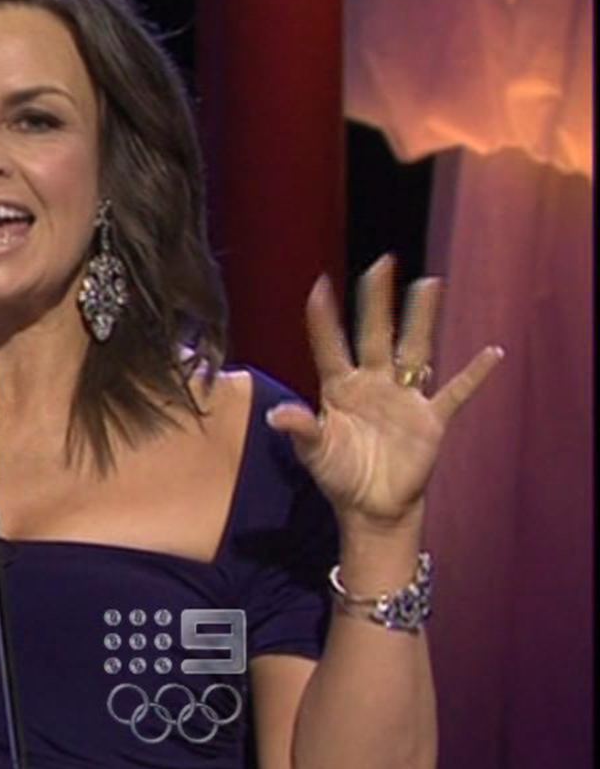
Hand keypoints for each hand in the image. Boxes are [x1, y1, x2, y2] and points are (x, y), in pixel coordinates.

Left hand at [265, 255, 502, 535]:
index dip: (324, 318)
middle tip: (382, 263)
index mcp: (340, 388)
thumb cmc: (339, 475)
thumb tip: (276, 416)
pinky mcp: (431, 419)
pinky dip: (474, 374)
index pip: (330, 345)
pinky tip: (492, 352)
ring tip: (428, 283)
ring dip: (421, 318)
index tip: (320, 284)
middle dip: (377, 300)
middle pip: (376, 333)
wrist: (372, 506)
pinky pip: (456, 391)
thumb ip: (302, 429)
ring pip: (415, 349)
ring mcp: (403, 398)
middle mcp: (372, 383)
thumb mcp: (315, 453)